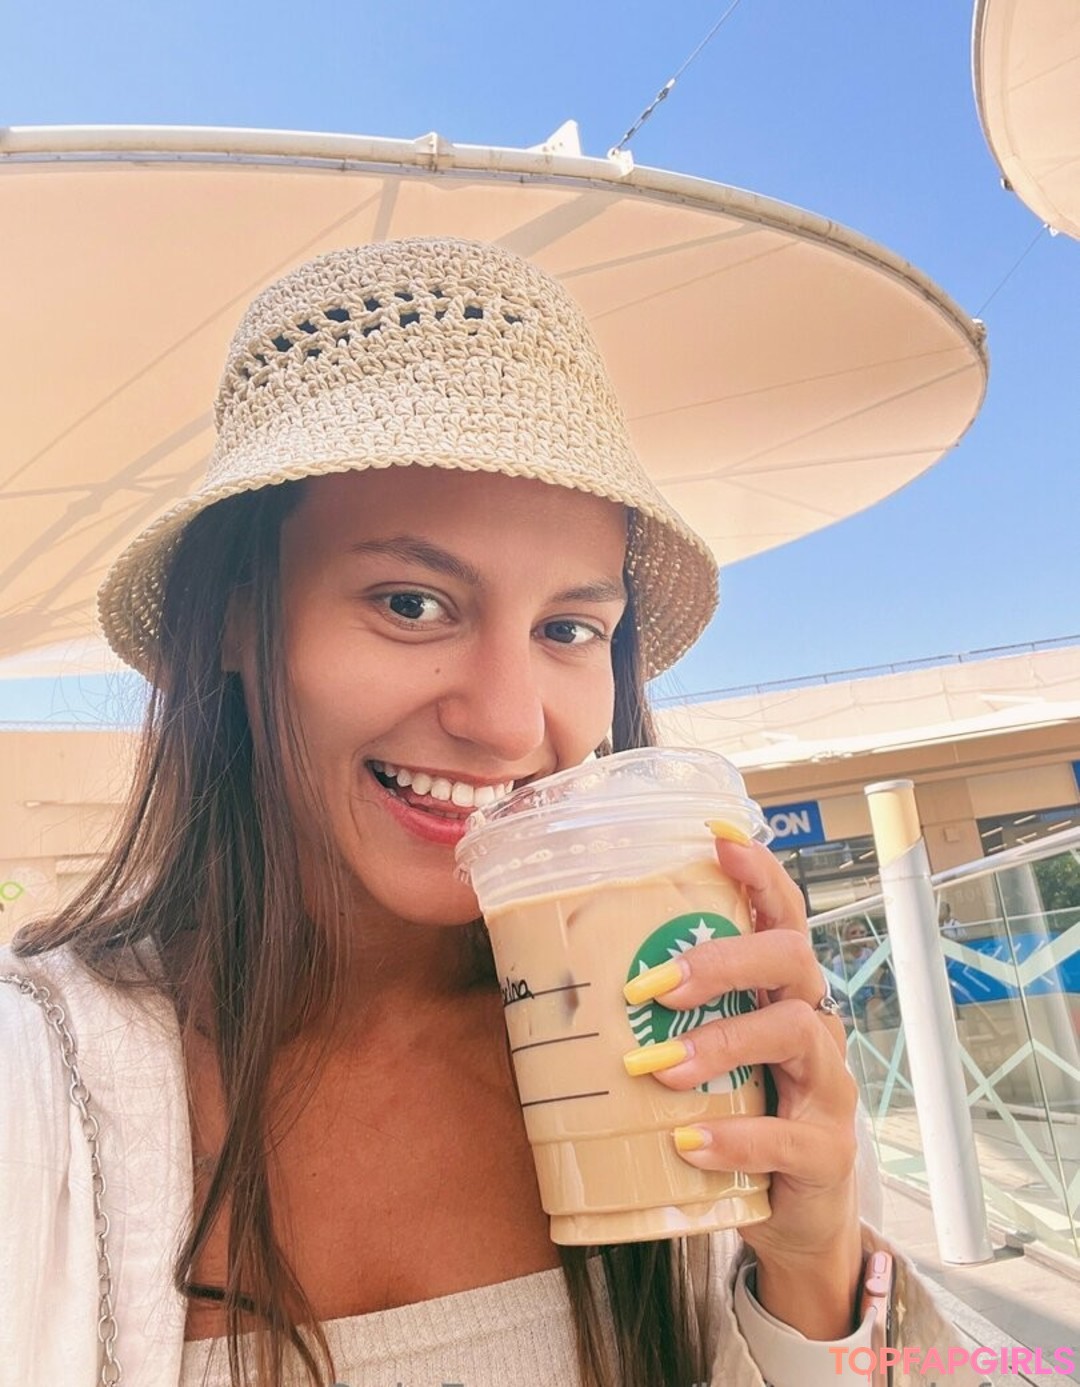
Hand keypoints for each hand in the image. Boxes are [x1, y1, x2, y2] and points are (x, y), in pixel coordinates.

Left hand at [622, 833, 862, 1338]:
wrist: (789, 1213)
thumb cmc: (734, 1113)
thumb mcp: (702, 1058)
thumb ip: (658, 1022)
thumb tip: (549, 982)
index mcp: (779, 992)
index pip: (783, 915)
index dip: (759, 874)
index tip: (719, 840)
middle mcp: (814, 1025)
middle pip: (792, 958)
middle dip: (723, 960)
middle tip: (653, 986)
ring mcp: (828, 1087)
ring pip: (794, 1032)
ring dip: (720, 1042)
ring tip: (658, 1068)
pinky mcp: (827, 1152)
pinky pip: (789, 1138)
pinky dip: (734, 1136)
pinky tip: (687, 1140)